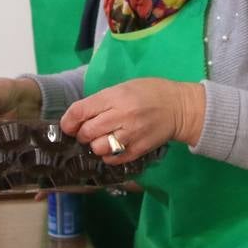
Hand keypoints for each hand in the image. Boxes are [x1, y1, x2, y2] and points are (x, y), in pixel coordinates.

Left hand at [59, 78, 204, 163]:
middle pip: (87, 133)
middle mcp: (122, 116)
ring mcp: (131, 135)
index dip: (68, 121)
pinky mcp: (138, 150)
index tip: (68, 125)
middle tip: (87, 132)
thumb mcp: (124, 87)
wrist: (179, 107)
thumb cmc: (150, 92)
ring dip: (95, 146)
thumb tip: (79, 117)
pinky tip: (112, 148)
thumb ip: (102, 101)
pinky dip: (108, 156)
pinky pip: (113, 159)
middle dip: (82, 134)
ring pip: (98, 149)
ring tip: (101, 140)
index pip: (80, 111)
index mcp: (116, 97)